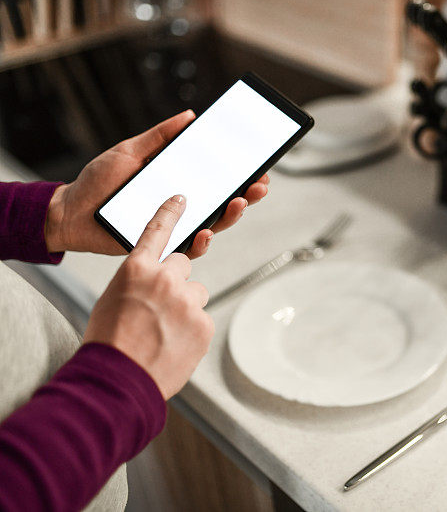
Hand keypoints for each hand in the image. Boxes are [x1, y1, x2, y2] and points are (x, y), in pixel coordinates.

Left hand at [44, 110, 269, 257]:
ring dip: (231, 216)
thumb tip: (190, 116)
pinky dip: (199, 241)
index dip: (241, 175)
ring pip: (213, 225)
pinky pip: (186, 248)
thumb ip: (160, 137)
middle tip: (259, 185)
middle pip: (224, 203)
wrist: (69, 212)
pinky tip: (204, 231)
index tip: (260, 167)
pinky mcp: (160, 245)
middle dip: (247, 195)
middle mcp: (182, 206)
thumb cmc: (98, 182)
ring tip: (240, 202)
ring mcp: (174, 226)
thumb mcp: (130, 151)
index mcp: (178, 182)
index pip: (218, 180)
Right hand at [83, 195, 212, 398]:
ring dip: (185, 307)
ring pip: (196, 293)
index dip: (170, 213)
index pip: (157, 231)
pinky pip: (202, 318)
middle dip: (175, 281)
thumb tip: (155, 287)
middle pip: (183, 264)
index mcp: (136, 268)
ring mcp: (188, 301)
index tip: (182, 198)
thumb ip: (139, 285)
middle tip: (159, 307)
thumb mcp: (113, 301)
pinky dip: (192, 330)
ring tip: (164, 331)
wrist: (118, 380)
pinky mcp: (205, 323)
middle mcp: (165, 278)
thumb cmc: (109, 342)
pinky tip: (174, 345)